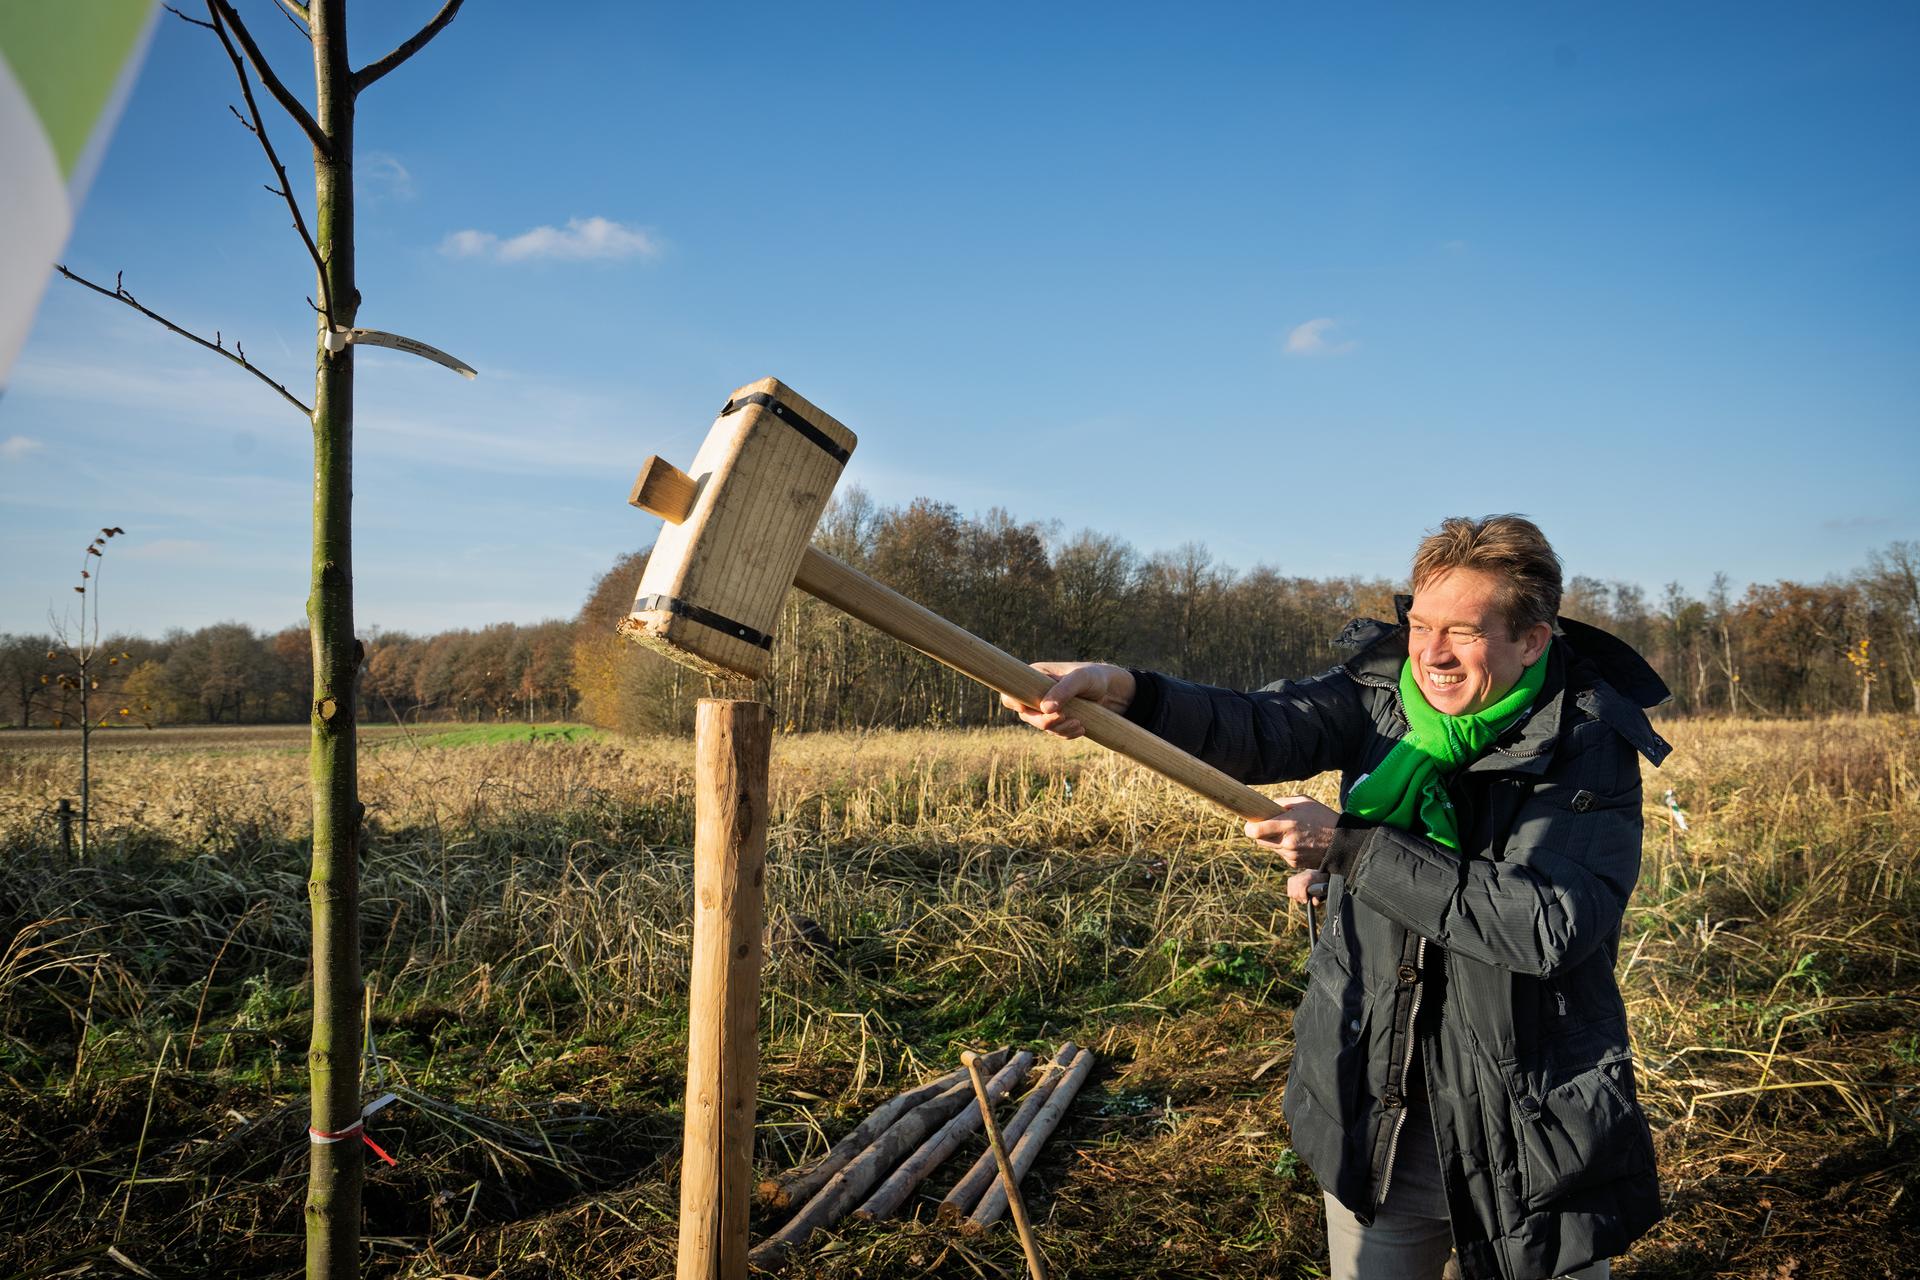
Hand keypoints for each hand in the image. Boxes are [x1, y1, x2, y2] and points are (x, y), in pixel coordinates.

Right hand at [1001, 662, 1135, 738]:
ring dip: (1059, 728)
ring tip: (1079, 724)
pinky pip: (1055, 732)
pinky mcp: (1058, 719)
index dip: (1014, 702)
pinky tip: (1081, 728)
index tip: (1025, 709)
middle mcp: (1037, 693)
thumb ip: (1063, 690)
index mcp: (1035, 677)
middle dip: (1043, 721)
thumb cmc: (1095, 677)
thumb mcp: (1081, 679)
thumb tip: (1045, 709)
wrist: (1113, 691)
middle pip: (1026, 714)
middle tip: (1062, 717)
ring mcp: (1047, 708)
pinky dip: (1066, 733)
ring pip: (1042, 726)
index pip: (1012, 692)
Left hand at [1245, 795, 1338, 869]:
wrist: (1342, 842)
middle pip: (1259, 841)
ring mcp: (1290, 855)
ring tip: (1291, 832)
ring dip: (1274, 840)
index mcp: (1288, 824)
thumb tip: (1265, 806)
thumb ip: (1283, 803)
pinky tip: (1299, 842)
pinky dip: (1285, 848)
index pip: (1255, 831)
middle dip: (1260, 833)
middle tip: (1269, 825)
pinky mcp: (1294, 863)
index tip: (1251, 823)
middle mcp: (1287, 842)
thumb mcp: (1305, 802)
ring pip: (1271, 847)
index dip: (1249, 827)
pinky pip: (1281, 854)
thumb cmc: (1323, 817)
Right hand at [1288, 868, 1328, 903]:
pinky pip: (1289, 892)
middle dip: (1300, 899)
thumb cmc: (1321, 882)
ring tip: (1303, 898)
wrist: (1317, 874)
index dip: (1302, 895)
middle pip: (1295, 892)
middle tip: (1305, 901)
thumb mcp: (1323, 889)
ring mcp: (1294, 877)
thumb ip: (1318, 896)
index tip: (1306, 901)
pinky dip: (1293, 896)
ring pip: (1291, 893)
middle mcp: (1300, 875)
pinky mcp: (1290, 880)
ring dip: (1297, 898)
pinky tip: (1299, 895)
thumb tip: (1314, 902)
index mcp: (1310, 876)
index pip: (1301, 885)